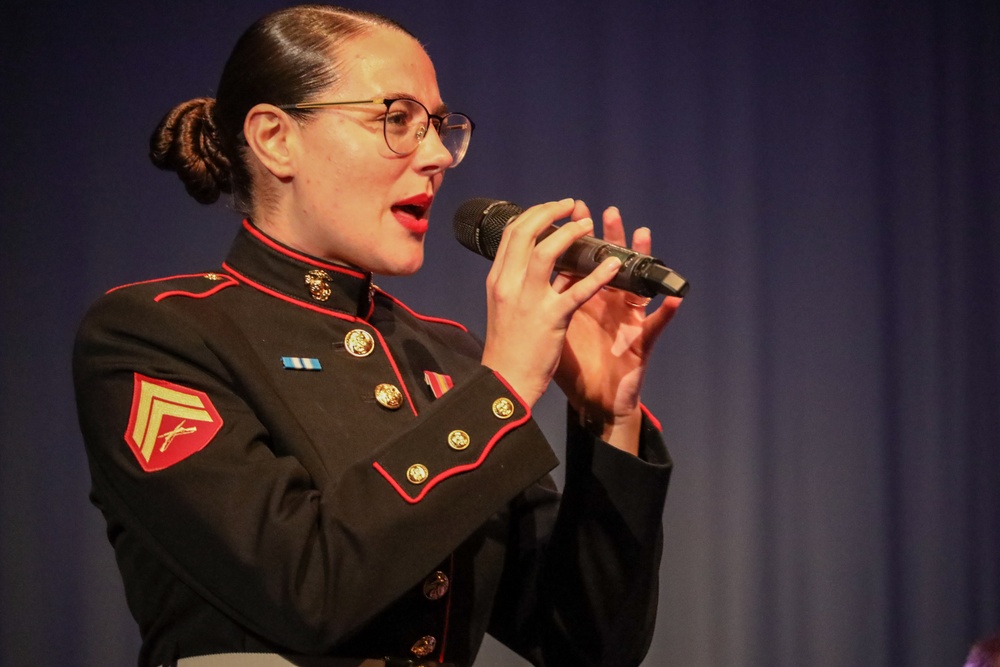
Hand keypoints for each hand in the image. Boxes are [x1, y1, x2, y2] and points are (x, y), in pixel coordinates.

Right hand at [480, 199, 623, 407]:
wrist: (505, 382)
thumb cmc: (507, 347)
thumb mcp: (505, 307)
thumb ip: (521, 282)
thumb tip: (543, 260)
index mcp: (498, 280)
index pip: (511, 234)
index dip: (534, 214)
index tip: (552, 208)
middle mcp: (509, 285)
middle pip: (526, 233)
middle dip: (550, 213)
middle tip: (570, 206)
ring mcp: (529, 301)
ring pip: (547, 252)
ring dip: (570, 233)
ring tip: (588, 225)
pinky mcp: (551, 319)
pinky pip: (577, 290)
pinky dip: (598, 274)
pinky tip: (613, 264)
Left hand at [553, 203, 681, 452]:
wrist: (594, 403)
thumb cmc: (575, 369)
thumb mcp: (555, 330)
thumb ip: (546, 303)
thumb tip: (519, 278)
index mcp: (584, 301)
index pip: (580, 261)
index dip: (572, 237)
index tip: (563, 211)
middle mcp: (609, 305)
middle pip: (611, 264)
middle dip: (609, 236)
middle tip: (606, 212)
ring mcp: (627, 321)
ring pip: (637, 283)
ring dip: (641, 258)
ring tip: (642, 234)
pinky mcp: (641, 342)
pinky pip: (658, 325)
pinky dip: (667, 311)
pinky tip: (675, 297)